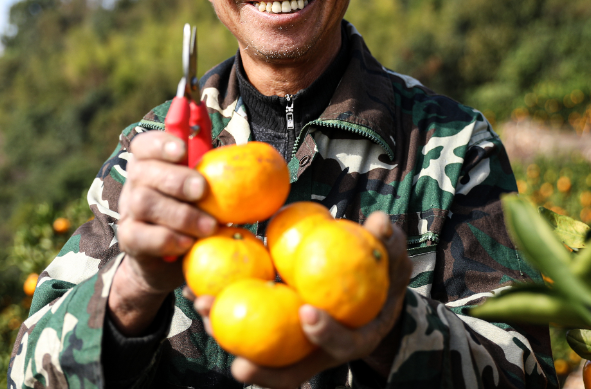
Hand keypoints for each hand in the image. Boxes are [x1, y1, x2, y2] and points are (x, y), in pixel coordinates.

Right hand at [109, 131, 217, 335]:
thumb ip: (218, 172)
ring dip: (179, 213)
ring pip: (144, 202)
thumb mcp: (204, 191)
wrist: (164, 261)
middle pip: (143, 171)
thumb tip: (261, 156)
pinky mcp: (129, 239)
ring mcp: (129, 211)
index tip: (183, 149)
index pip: (145, 144)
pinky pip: (141, 235)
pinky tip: (189, 244)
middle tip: (202, 190)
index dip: (161, 143)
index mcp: (152, 164)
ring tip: (208, 227)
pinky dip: (167, 238)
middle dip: (175, 178)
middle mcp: (135, 183)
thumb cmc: (192, 215)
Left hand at [190, 212, 411, 387]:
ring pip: (261, 358)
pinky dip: (222, 318)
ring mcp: (297, 349)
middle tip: (238, 360)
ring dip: (230, 342)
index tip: (307, 312)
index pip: (342, 345)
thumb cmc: (382, 272)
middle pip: (290, 369)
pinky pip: (246, 333)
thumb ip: (388, 243)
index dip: (326, 334)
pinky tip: (198, 295)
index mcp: (357, 337)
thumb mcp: (392, 258)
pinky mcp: (274, 338)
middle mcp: (324, 353)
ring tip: (204, 314)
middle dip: (262, 367)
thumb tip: (379, 221)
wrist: (370, 291)